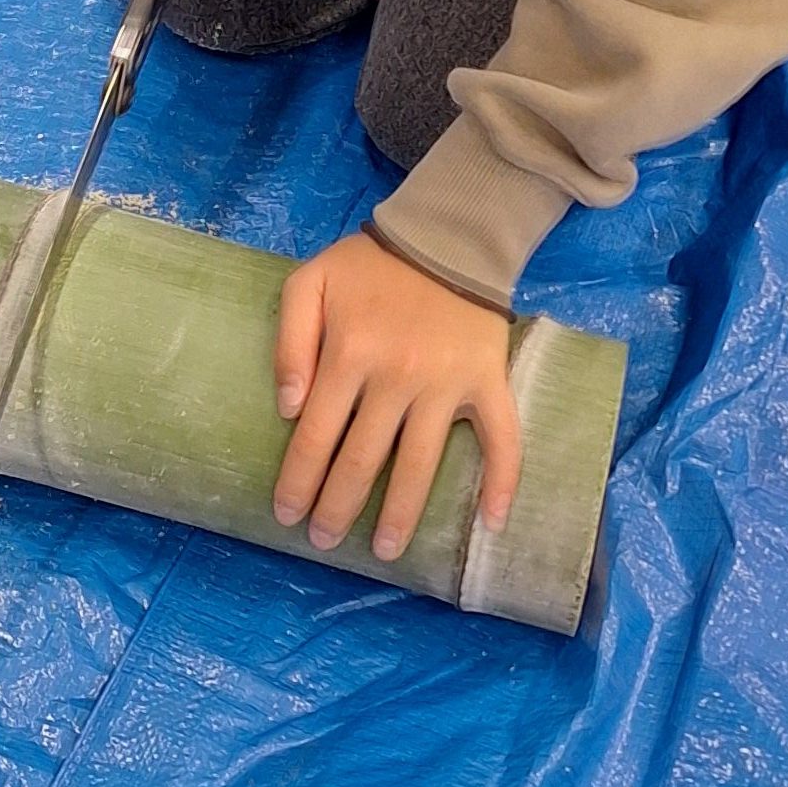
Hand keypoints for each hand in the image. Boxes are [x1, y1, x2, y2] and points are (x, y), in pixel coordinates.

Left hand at [272, 233, 519, 563]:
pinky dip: (501, 482)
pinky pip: (501, 439)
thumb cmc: (369, 266)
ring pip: (421, 464)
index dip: (298, 481)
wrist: (445, 236)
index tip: (286, 514)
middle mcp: (397, 377)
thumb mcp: (307, 283)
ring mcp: (447, 384)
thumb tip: (288, 408)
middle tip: (325, 541)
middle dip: (338, 508)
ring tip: (386, 550)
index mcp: (349, 354)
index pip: (316, 435)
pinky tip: (490, 524)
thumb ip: (288, 341)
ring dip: (402, 514)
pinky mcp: (488, 382)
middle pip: (362, 460)